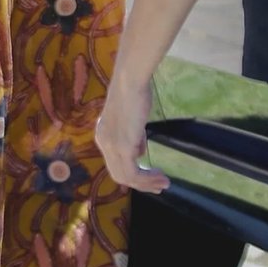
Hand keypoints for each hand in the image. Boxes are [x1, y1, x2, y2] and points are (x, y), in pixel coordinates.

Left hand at [95, 78, 170, 193]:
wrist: (130, 81)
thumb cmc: (134, 93)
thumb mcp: (132, 119)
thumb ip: (133, 136)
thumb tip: (139, 152)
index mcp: (103, 135)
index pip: (114, 162)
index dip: (132, 173)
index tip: (151, 176)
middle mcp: (103, 142)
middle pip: (119, 174)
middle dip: (140, 183)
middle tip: (159, 185)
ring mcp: (111, 146)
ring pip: (126, 177)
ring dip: (147, 184)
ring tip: (164, 183)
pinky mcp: (122, 147)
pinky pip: (133, 174)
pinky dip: (148, 180)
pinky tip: (162, 177)